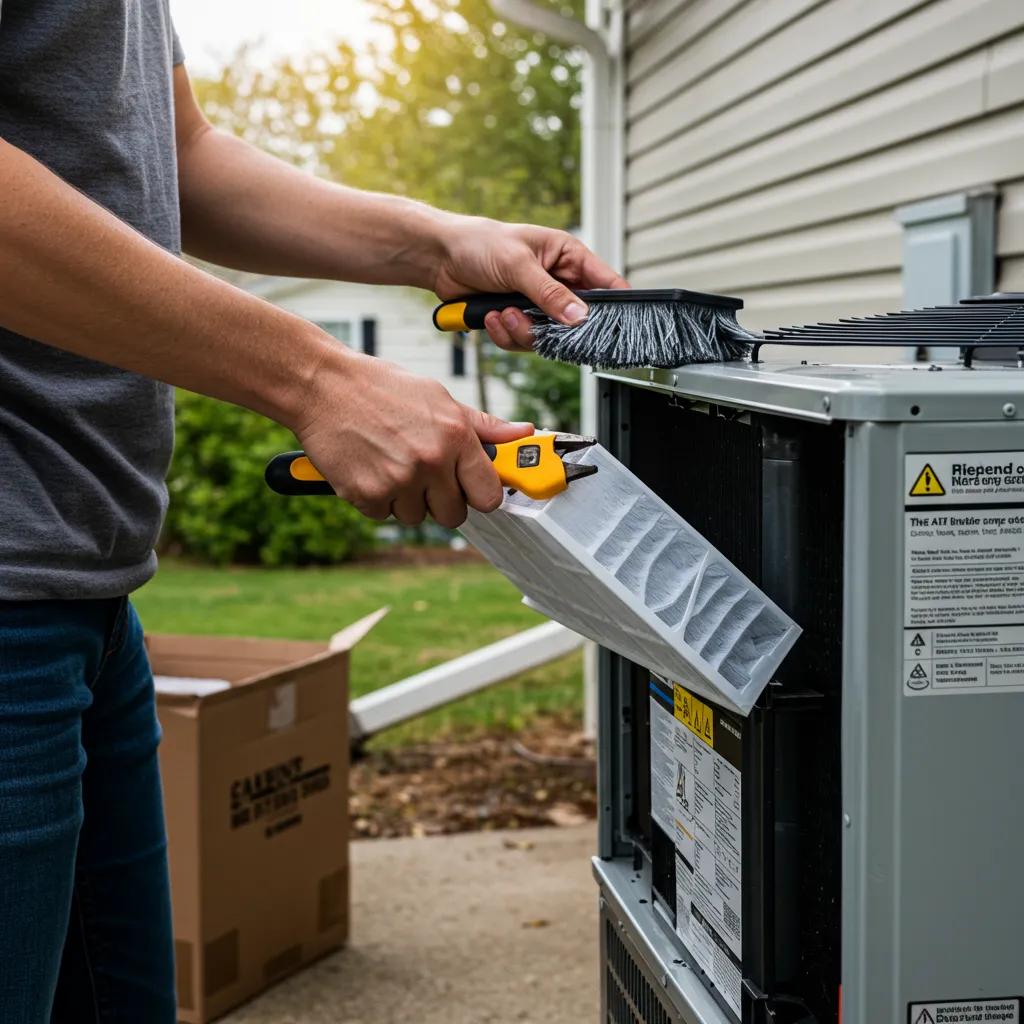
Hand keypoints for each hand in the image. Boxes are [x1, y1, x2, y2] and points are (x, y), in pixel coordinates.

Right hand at [294, 343, 531, 526]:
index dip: (479, 495)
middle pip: (454, 515)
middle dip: (441, 501)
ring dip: (406, 499)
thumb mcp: (438, 397)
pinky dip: (376, 498)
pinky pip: (383, 515)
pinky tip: (369, 467)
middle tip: (424, 474)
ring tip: (391, 462)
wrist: (322, 386)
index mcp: (455, 437)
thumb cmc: (381, 388)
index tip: (469, 488)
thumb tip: (523, 433)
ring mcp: (398, 481)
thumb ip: (482, 425)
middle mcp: (431, 461)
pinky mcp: (366, 495)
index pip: (489, 495)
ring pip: (416, 517)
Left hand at [432, 216, 627, 350]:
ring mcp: (537, 303)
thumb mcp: (518, 264)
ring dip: (522, 331)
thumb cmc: (480, 244)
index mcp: (567, 257)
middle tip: (529, 319)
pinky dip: (506, 335)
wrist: (441, 258)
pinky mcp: (518, 319)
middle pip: (575, 320)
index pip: (605, 283)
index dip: (613, 306)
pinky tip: (490, 317)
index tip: (612, 327)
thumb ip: (550, 293)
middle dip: (550, 326)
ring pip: (548, 336)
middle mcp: (557, 282)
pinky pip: (524, 341)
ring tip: (501, 313)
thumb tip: (579, 316)